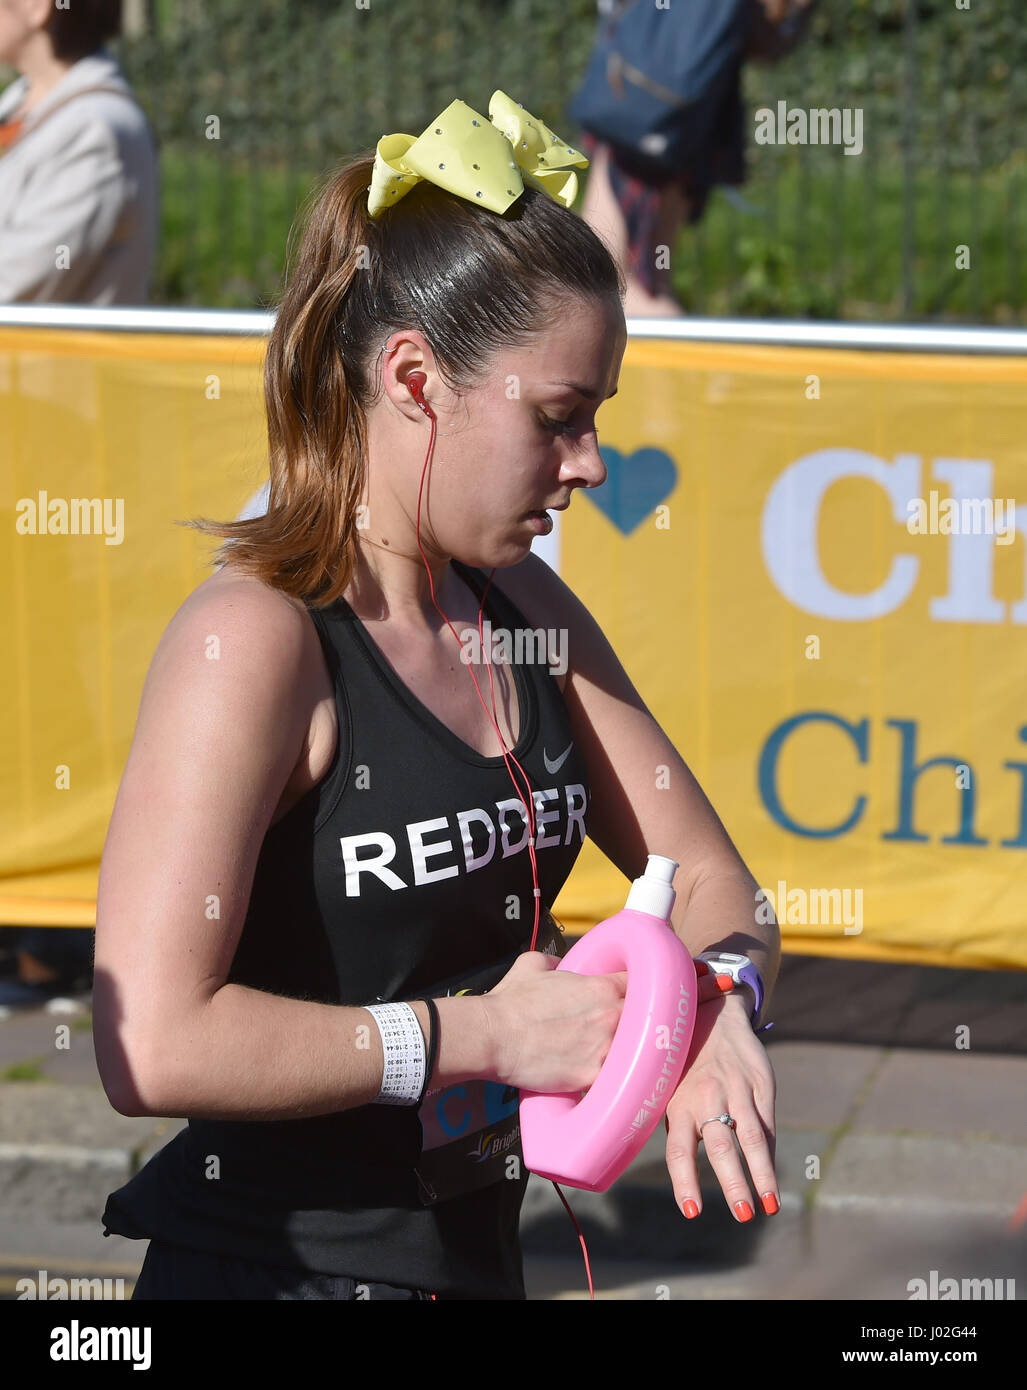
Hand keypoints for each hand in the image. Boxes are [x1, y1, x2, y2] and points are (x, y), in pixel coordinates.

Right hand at [483, 950, 626, 1092]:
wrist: (493, 1037)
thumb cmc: (511, 1001)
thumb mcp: (531, 965)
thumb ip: (553, 961)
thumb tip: (559, 964)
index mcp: (601, 988)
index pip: (639, 985)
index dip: (639, 991)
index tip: (635, 998)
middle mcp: (610, 1016)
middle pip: (645, 1018)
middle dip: (639, 1022)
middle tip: (627, 1029)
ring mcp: (604, 1048)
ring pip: (634, 1050)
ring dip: (629, 1052)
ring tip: (620, 1056)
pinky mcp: (593, 1077)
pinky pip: (615, 1078)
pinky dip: (614, 1079)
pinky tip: (609, 1079)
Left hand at [664, 986, 777, 1223]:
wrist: (714, 1009)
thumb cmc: (684, 1059)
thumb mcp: (668, 1083)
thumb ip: (673, 1120)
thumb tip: (668, 1163)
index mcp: (678, 1102)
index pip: (679, 1148)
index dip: (685, 1180)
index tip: (691, 1210)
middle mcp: (707, 1098)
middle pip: (720, 1146)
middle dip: (732, 1182)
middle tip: (742, 1215)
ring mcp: (737, 1091)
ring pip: (751, 1138)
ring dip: (761, 1175)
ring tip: (769, 1205)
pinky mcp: (760, 1084)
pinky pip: (766, 1124)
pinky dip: (770, 1154)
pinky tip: (772, 1180)